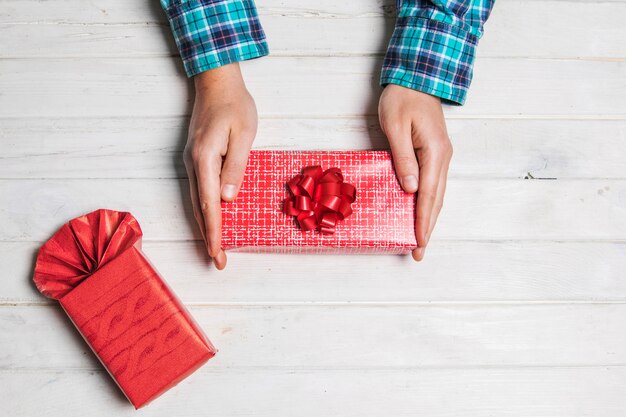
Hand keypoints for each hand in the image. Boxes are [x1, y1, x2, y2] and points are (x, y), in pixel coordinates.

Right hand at [184, 63, 256, 269]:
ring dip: (205, 226)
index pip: (210, 204)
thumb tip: (228, 200)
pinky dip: (205, 211)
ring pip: (197, 202)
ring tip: (215, 248)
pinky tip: (212, 221)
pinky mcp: (196, 160)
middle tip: (218, 261)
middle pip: (199, 208)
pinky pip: (199, 192)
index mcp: (205, 159)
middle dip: (208, 237)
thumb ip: (235, 167)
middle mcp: (192, 164)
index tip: (217, 253)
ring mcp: (191, 163)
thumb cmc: (235, 106)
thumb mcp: (243, 135)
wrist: (217, 82)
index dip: (214, 231)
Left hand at [378, 84, 452, 260]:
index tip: (419, 242)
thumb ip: (403, 158)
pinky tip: (420, 212)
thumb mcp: (395, 126)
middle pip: (437, 200)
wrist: (417, 74)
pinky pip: (433, 184)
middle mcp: (442, 157)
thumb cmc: (402, 97)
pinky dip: (428, 202)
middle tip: (419, 252)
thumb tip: (410, 189)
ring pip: (437, 194)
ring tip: (421, 239)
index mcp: (434, 152)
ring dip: (429, 217)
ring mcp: (441, 155)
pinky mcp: (434, 152)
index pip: (428, 195)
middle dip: (428, 227)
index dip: (423, 221)